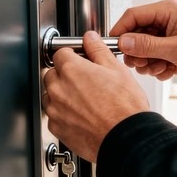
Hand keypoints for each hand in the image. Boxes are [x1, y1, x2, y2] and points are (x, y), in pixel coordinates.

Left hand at [43, 31, 149, 161]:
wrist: (125, 138)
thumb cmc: (124, 107)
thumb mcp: (117, 70)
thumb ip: (98, 50)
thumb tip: (90, 39)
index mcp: (72, 70)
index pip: (60, 53)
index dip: (72, 55)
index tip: (80, 60)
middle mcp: (59, 89)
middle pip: (52, 73)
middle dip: (65, 75)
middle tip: (85, 81)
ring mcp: (55, 110)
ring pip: (51, 95)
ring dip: (62, 94)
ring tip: (85, 100)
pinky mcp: (56, 128)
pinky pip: (54, 115)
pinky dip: (64, 113)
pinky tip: (82, 114)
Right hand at [110, 0, 176, 85]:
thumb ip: (147, 45)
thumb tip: (123, 42)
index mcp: (166, 11)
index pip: (133, 16)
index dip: (120, 31)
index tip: (113, 48)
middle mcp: (165, 22)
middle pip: (135, 35)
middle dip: (136, 53)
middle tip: (143, 63)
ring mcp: (167, 38)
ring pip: (142, 50)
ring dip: (147, 63)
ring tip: (161, 67)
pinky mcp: (170, 52)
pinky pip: (152, 60)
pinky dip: (156, 69)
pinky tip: (168, 71)